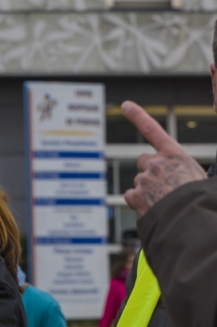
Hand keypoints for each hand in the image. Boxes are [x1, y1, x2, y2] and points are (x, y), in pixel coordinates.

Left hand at [121, 101, 204, 217]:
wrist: (192, 221)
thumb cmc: (201, 200)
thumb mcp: (201, 177)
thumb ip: (185, 171)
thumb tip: (182, 175)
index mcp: (175, 155)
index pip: (152, 129)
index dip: (137, 115)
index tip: (125, 105)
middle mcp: (157, 163)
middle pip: (144, 162)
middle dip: (150, 171)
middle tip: (164, 185)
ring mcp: (145, 179)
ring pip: (139, 182)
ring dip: (147, 190)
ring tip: (165, 203)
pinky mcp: (136, 196)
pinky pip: (131, 196)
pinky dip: (138, 203)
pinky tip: (153, 210)